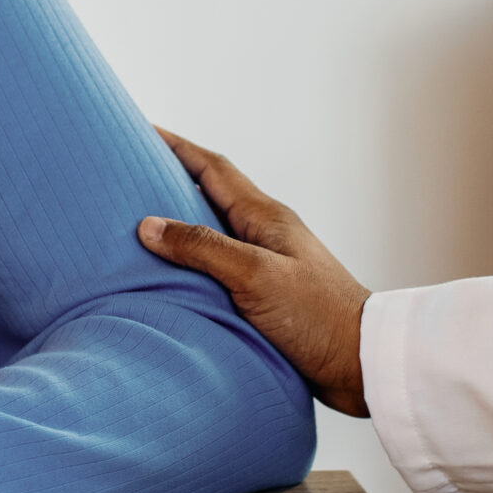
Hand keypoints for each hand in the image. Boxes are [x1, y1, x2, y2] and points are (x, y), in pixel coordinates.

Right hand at [137, 127, 374, 416]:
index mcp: (264, 217)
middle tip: (131, 174)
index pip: (213, 169)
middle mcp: (264, 234)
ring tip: (139, 224)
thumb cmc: (318, 315)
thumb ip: (203, 248)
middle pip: (210, 195)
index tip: (142, 130)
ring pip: (212, 232)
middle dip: (171, 179)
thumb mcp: (255, 275)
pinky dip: (191, 262)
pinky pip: (217, 266)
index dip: (177, 147)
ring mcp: (265, 264)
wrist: (361, 361)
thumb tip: (149, 225)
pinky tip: (171, 276)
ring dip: (179, 223)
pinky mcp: (264, 295)